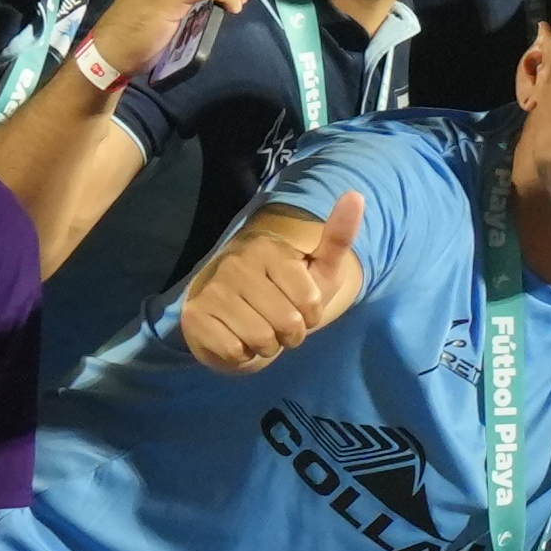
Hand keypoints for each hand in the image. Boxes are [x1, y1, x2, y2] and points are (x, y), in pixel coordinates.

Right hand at [183, 194, 370, 374]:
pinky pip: (235, 351)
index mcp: (267, 248)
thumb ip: (338, 236)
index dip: (311, 315)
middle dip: (291, 335)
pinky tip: (236, 339)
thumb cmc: (285, 295)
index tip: (300, 307)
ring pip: (261, 340)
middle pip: (287, 323)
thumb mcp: (318, 269)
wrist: (235, 320)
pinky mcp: (194, 317)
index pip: (309, 300)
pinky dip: (241, 355)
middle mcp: (236, 263)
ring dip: (267, 346)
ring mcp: (212, 289)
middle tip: (279, 324)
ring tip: (259, 332)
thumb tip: (356, 195)